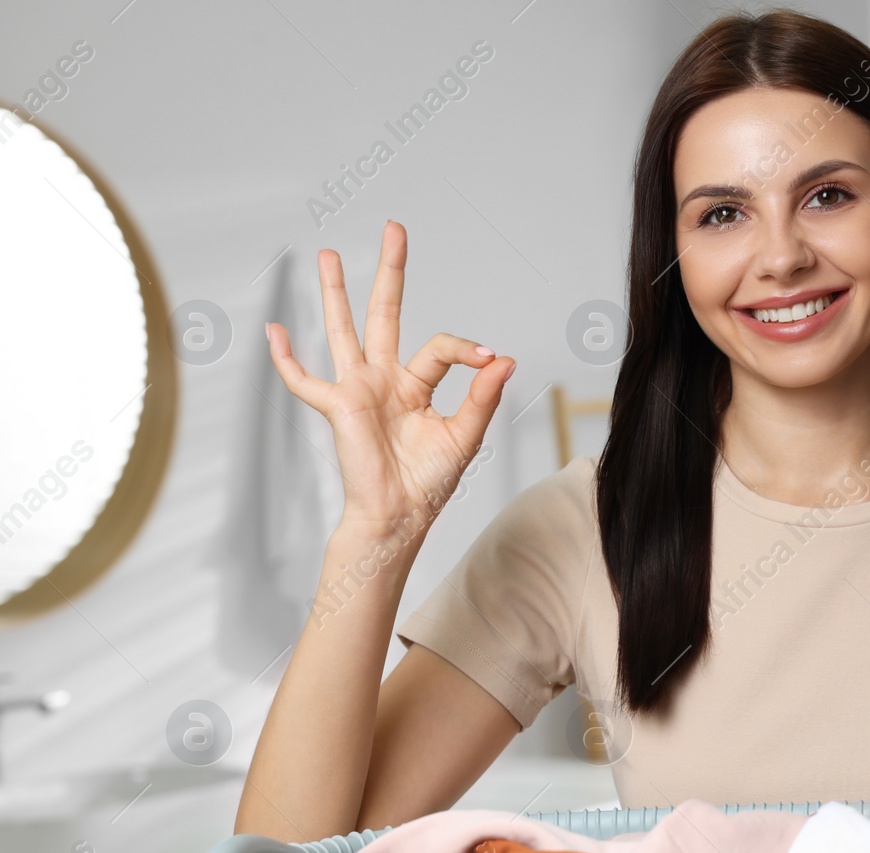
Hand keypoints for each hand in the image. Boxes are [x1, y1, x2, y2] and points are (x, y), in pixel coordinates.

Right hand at [265, 220, 515, 536]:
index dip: (468, 349)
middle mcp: (385, 380)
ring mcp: (358, 389)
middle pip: (385, 314)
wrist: (400, 516)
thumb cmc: (429, 482)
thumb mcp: (465, 434)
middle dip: (389, 272)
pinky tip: (274, 331)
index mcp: (416, 386)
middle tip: (395, 228)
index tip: (491, 357)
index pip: (441, 348)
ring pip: (343, 330)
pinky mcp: (338, 407)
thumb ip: (482, 395)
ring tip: (325, 254)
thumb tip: (505, 358)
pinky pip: (305, 380)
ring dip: (334, 292)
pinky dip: (287, 359)